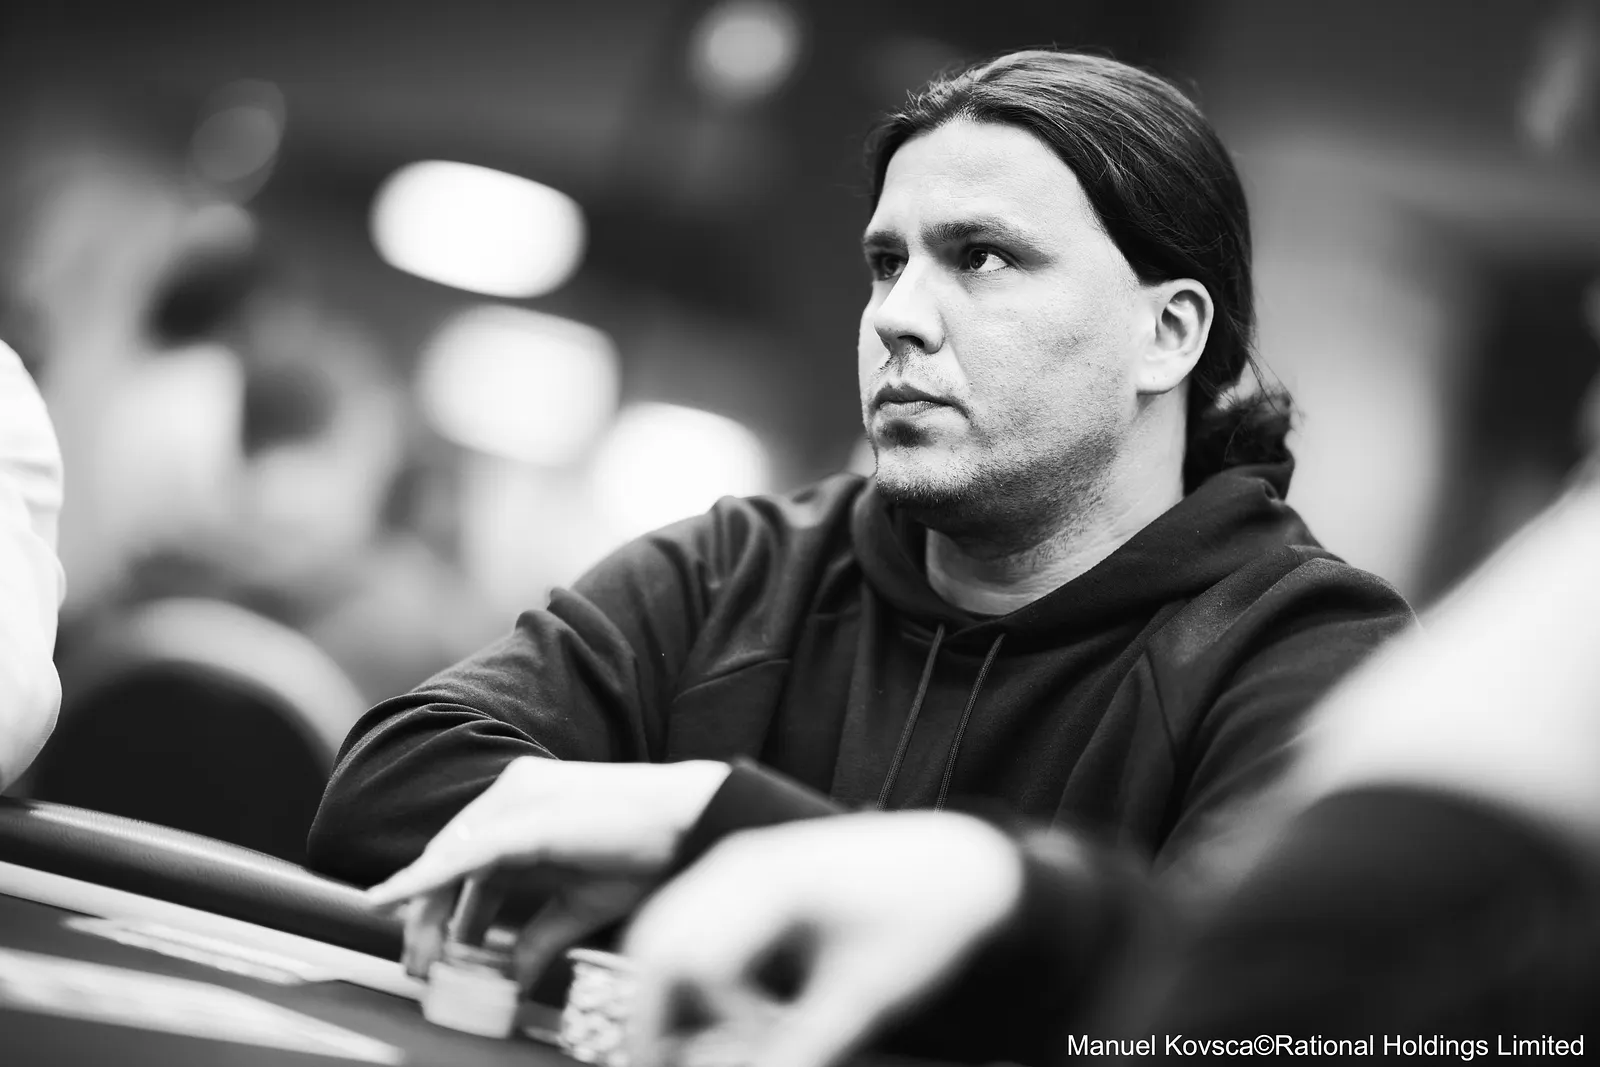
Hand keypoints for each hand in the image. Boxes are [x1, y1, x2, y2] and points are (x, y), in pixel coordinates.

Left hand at [364, 757, 730, 983]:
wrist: (688, 823)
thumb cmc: (644, 854)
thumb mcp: (580, 903)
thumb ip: (540, 935)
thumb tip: (515, 978)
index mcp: (527, 808)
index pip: (468, 856)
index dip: (443, 904)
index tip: (434, 950)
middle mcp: (514, 796)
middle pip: (450, 859)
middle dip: (428, 916)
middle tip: (419, 966)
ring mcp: (517, 802)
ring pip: (449, 857)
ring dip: (421, 908)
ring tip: (415, 956)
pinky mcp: (525, 821)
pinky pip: (463, 856)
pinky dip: (424, 879)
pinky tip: (395, 898)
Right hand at [622, 811, 1023, 1066]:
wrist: (960, 867)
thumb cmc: (924, 921)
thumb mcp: (867, 997)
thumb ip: (801, 1050)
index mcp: (769, 883)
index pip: (694, 965)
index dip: (715, 1028)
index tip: (761, 1047)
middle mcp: (739, 862)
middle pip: (657, 944)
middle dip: (654, 1017)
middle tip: (673, 1063)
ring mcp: (737, 862)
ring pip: (662, 932)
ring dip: (668, 994)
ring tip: (704, 1045)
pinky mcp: (744, 874)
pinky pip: (687, 922)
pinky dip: (689, 971)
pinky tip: (732, 1010)